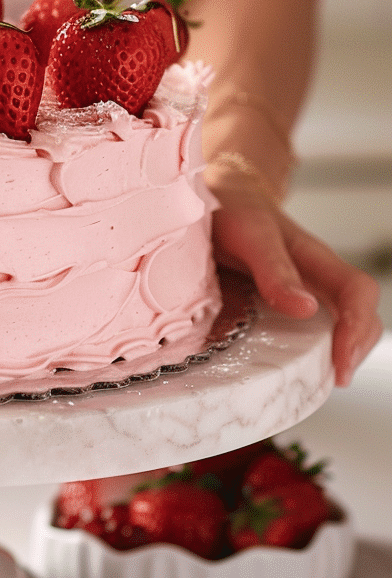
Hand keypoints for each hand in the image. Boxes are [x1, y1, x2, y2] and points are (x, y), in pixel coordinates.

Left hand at [209, 168, 382, 387]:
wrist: (217, 197)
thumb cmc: (234, 212)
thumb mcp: (249, 236)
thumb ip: (273, 269)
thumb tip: (306, 308)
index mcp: (314, 257)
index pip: (357, 292)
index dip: (358, 328)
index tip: (341, 359)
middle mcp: (315, 276)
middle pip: (359, 314)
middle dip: (355, 348)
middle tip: (335, 378)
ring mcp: (302, 288)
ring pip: (337, 322)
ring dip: (334, 352)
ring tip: (317, 380)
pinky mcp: (281, 299)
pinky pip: (307, 325)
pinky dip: (305, 347)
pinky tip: (290, 364)